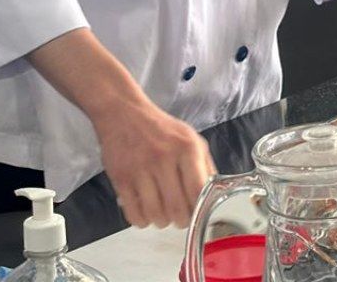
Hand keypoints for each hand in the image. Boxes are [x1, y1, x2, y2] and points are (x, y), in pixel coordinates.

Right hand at [92, 95, 214, 228]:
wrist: (125, 114)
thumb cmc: (162, 128)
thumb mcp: (191, 139)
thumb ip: (205, 165)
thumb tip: (215, 194)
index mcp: (187, 148)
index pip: (198, 191)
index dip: (200, 209)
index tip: (198, 212)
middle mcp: (164, 158)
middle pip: (177, 209)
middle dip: (181, 220)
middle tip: (180, 217)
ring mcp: (141, 170)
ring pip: (155, 215)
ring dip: (161, 221)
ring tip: (163, 213)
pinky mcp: (121, 179)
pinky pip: (134, 214)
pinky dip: (142, 220)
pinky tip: (146, 211)